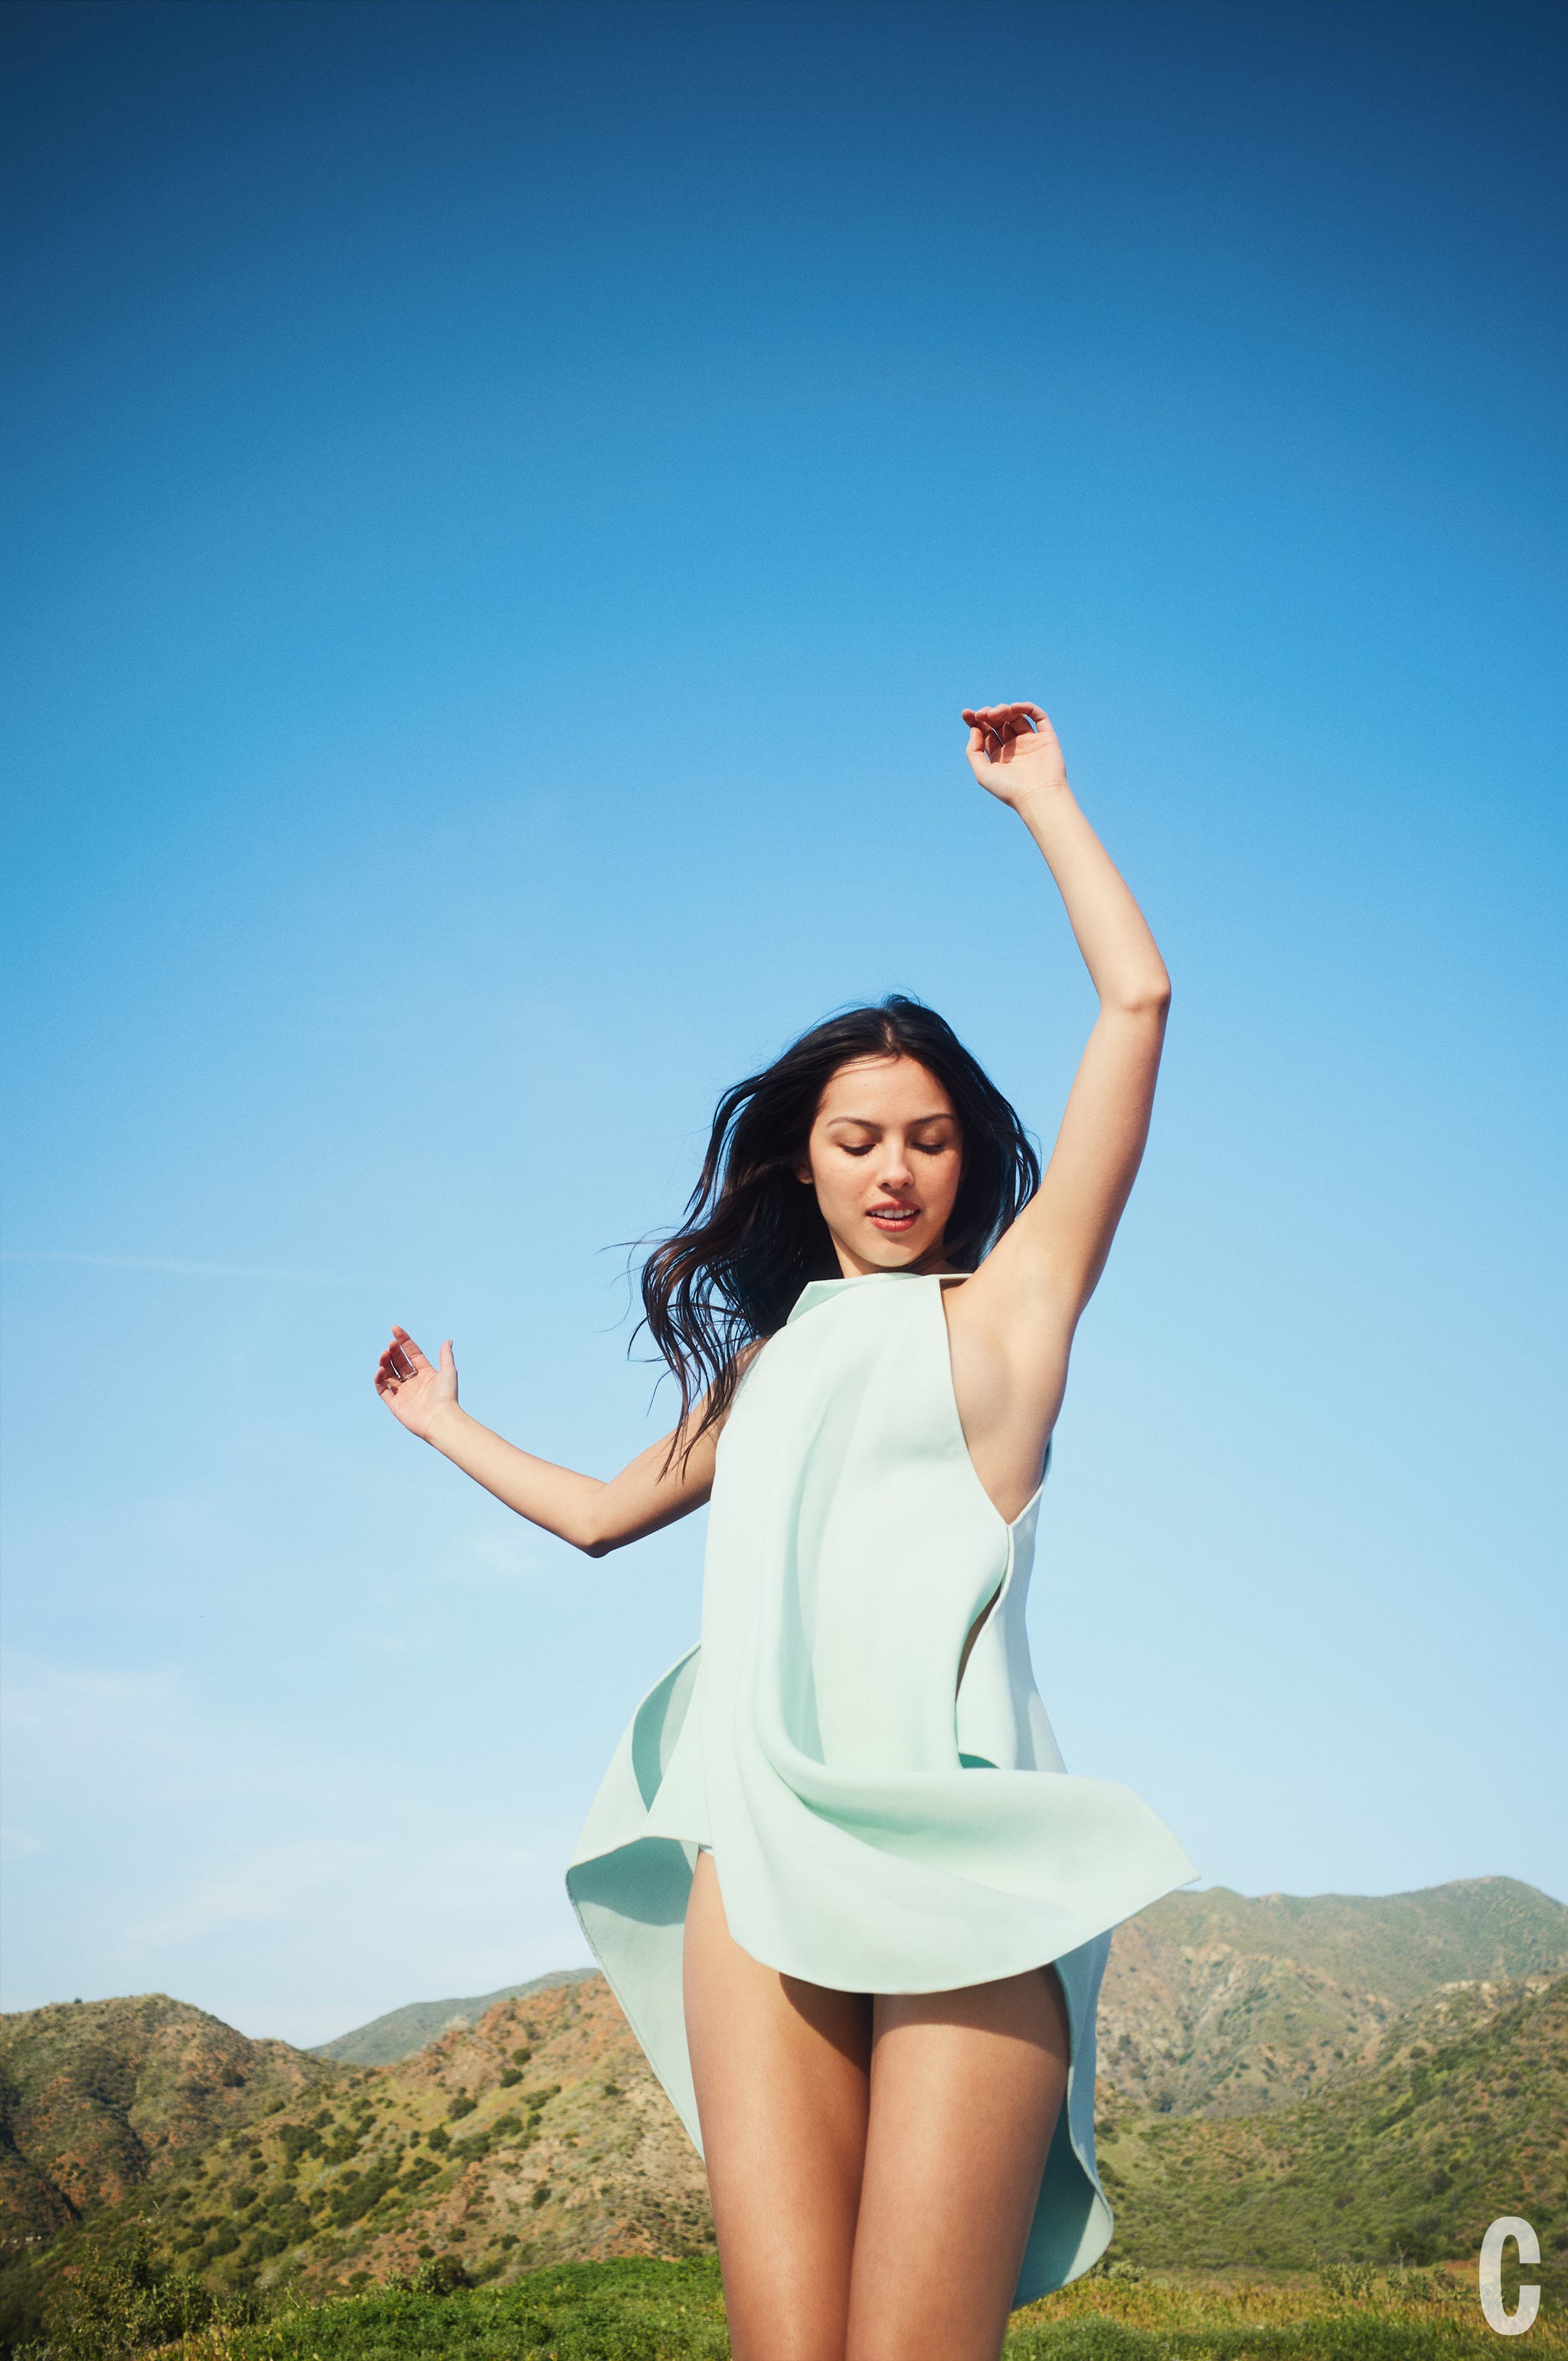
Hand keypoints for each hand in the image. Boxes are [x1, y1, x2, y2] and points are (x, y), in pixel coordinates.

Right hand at [375, 1326, 457, 1440]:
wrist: (441, 1420)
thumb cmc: (447, 1396)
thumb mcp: (449, 1372)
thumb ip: (445, 1356)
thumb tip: (448, 1341)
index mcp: (426, 1374)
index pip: (412, 1353)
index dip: (403, 1341)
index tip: (395, 1329)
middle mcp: (414, 1382)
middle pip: (399, 1362)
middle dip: (393, 1351)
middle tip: (390, 1345)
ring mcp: (403, 1393)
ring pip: (389, 1374)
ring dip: (385, 1362)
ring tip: (384, 1354)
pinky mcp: (394, 1404)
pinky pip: (382, 1389)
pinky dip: (379, 1379)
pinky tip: (380, 1370)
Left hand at [961, 703, 1067, 806]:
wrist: (1038, 796)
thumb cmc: (1009, 789)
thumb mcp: (982, 773)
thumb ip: (974, 751)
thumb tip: (974, 729)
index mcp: (999, 756)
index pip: (985, 732)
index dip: (975, 721)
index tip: (966, 713)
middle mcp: (1014, 747)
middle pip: (999, 722)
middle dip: (988, 714)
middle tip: (981, 714)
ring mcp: (1030, 741)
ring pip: (1016, 716)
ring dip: (1004, 709)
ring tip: (995, 713)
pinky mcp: (1046, 738)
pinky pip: (1038, 716)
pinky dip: (1026, 707)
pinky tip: (1013, 708)